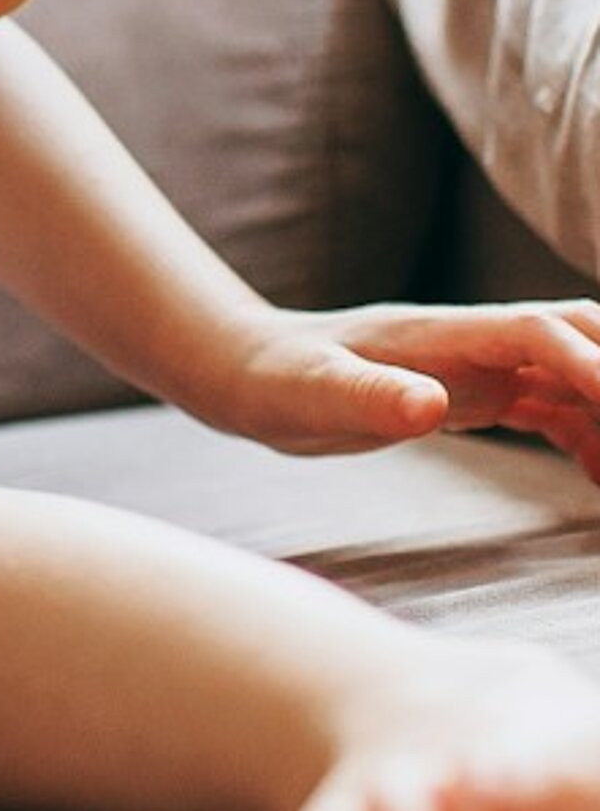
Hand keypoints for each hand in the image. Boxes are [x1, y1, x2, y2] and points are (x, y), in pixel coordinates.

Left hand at [214, 298, 599, 481]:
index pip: (542, 333)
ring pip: (574, 376)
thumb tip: (432, 405)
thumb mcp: (311, 395)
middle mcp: (472, 342)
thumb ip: (369, 397)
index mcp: (443, 335)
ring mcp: (476, 367)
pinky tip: (598, 477)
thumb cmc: (273, 380)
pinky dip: (588, 435)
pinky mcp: (471, 395)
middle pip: (578, 337)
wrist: (246, 375)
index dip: (593, 365)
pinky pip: (551, 408)